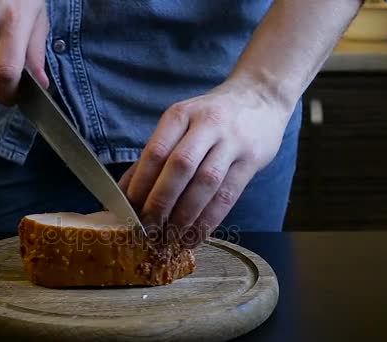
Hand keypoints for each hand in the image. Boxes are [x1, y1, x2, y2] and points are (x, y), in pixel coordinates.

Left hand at [119, 82, 289, 246]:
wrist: (261, 97)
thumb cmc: (211, 115)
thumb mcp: (181, 123)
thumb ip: (156, 154)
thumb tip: (125, 191)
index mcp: (181, 115)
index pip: (156, 151)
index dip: (141, 183)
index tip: (130, 208)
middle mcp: (207, 125)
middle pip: (180, 166)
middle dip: (161, 202)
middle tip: (148, 227)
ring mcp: (232, 142)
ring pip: (206, 183)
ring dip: (186, 215)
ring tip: (171, 238)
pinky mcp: (251, 160)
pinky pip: (227, 195)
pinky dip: (209, 220)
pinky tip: (196, 236)